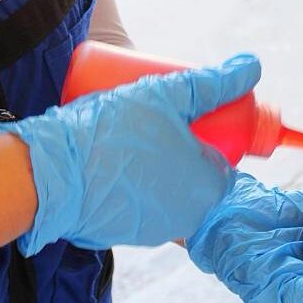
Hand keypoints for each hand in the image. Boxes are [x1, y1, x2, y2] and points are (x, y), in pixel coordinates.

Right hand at [0, 54, 259, 254]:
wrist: (50, 175)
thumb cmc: (113, 132)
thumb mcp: (165, 94)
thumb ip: (210, 82)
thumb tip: (251, 66)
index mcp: (208, 188)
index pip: (225, 159)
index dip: (211, 132)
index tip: (191, 115)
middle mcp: (188, 219)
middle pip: (196, 175)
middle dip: (184, 147)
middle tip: (159, 118)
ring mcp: (153, 232)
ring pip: (166, 192)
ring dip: (158, 167)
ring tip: (134, 134)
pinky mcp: (122, 236)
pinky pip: (137, 206)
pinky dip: (131, 186)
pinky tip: (115, 163)